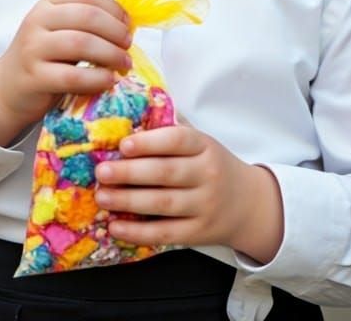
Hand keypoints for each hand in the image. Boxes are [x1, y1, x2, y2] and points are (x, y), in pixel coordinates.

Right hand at [0, 0, 132, 146]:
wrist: (8, 87)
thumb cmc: (44, 57)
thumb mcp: (60, 31)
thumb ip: (87, 24)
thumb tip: (128, 26)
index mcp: (48, 4)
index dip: (114, 8)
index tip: (128, 24)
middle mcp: (38, 21)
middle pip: (87, 16)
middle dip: (116, 30)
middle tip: (128, 45)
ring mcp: (33, 48)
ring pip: (81, 43)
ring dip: (111, 54)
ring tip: (124, 64)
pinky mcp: (34, 77)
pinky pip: (72, 76)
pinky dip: (97, 78)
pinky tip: (108, 80)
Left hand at [93, 125, 283, 263]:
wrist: (248, 204)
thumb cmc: (211, 166)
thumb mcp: (201, 144)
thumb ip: (172, 132)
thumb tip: (131, 117)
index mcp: (205, 146)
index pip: (178, 140)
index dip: (149, 142)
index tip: (123, 145)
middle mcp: (207, 175)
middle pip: (166, 173)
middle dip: (130, 172)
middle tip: (102, 172)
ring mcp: (204, 206)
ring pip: (163, 204)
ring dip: (128, 200)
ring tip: (102, 196)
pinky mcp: (198, 233)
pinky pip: (165, 233)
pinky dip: (138, 232)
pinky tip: (116, 226)